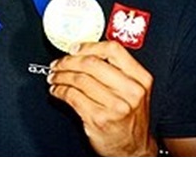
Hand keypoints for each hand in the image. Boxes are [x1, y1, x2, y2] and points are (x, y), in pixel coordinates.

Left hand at [47, 41, 156, 156]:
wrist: (134, 149)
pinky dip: (60, 91)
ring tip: (54, 77)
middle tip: (58, 63)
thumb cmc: (131, 118)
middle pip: (92, 63)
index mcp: (141, 78)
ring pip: (79, 79)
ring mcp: (115, 106)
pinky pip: (73, 97)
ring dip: (61, 76)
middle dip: (68, 61)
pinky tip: (57, 90)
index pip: (113, 50)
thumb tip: (84, 52)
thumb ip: (117, 70)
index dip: (89, 46)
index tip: (74, 48)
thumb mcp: (135, 90)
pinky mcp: (99, 119)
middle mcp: (130, 91)